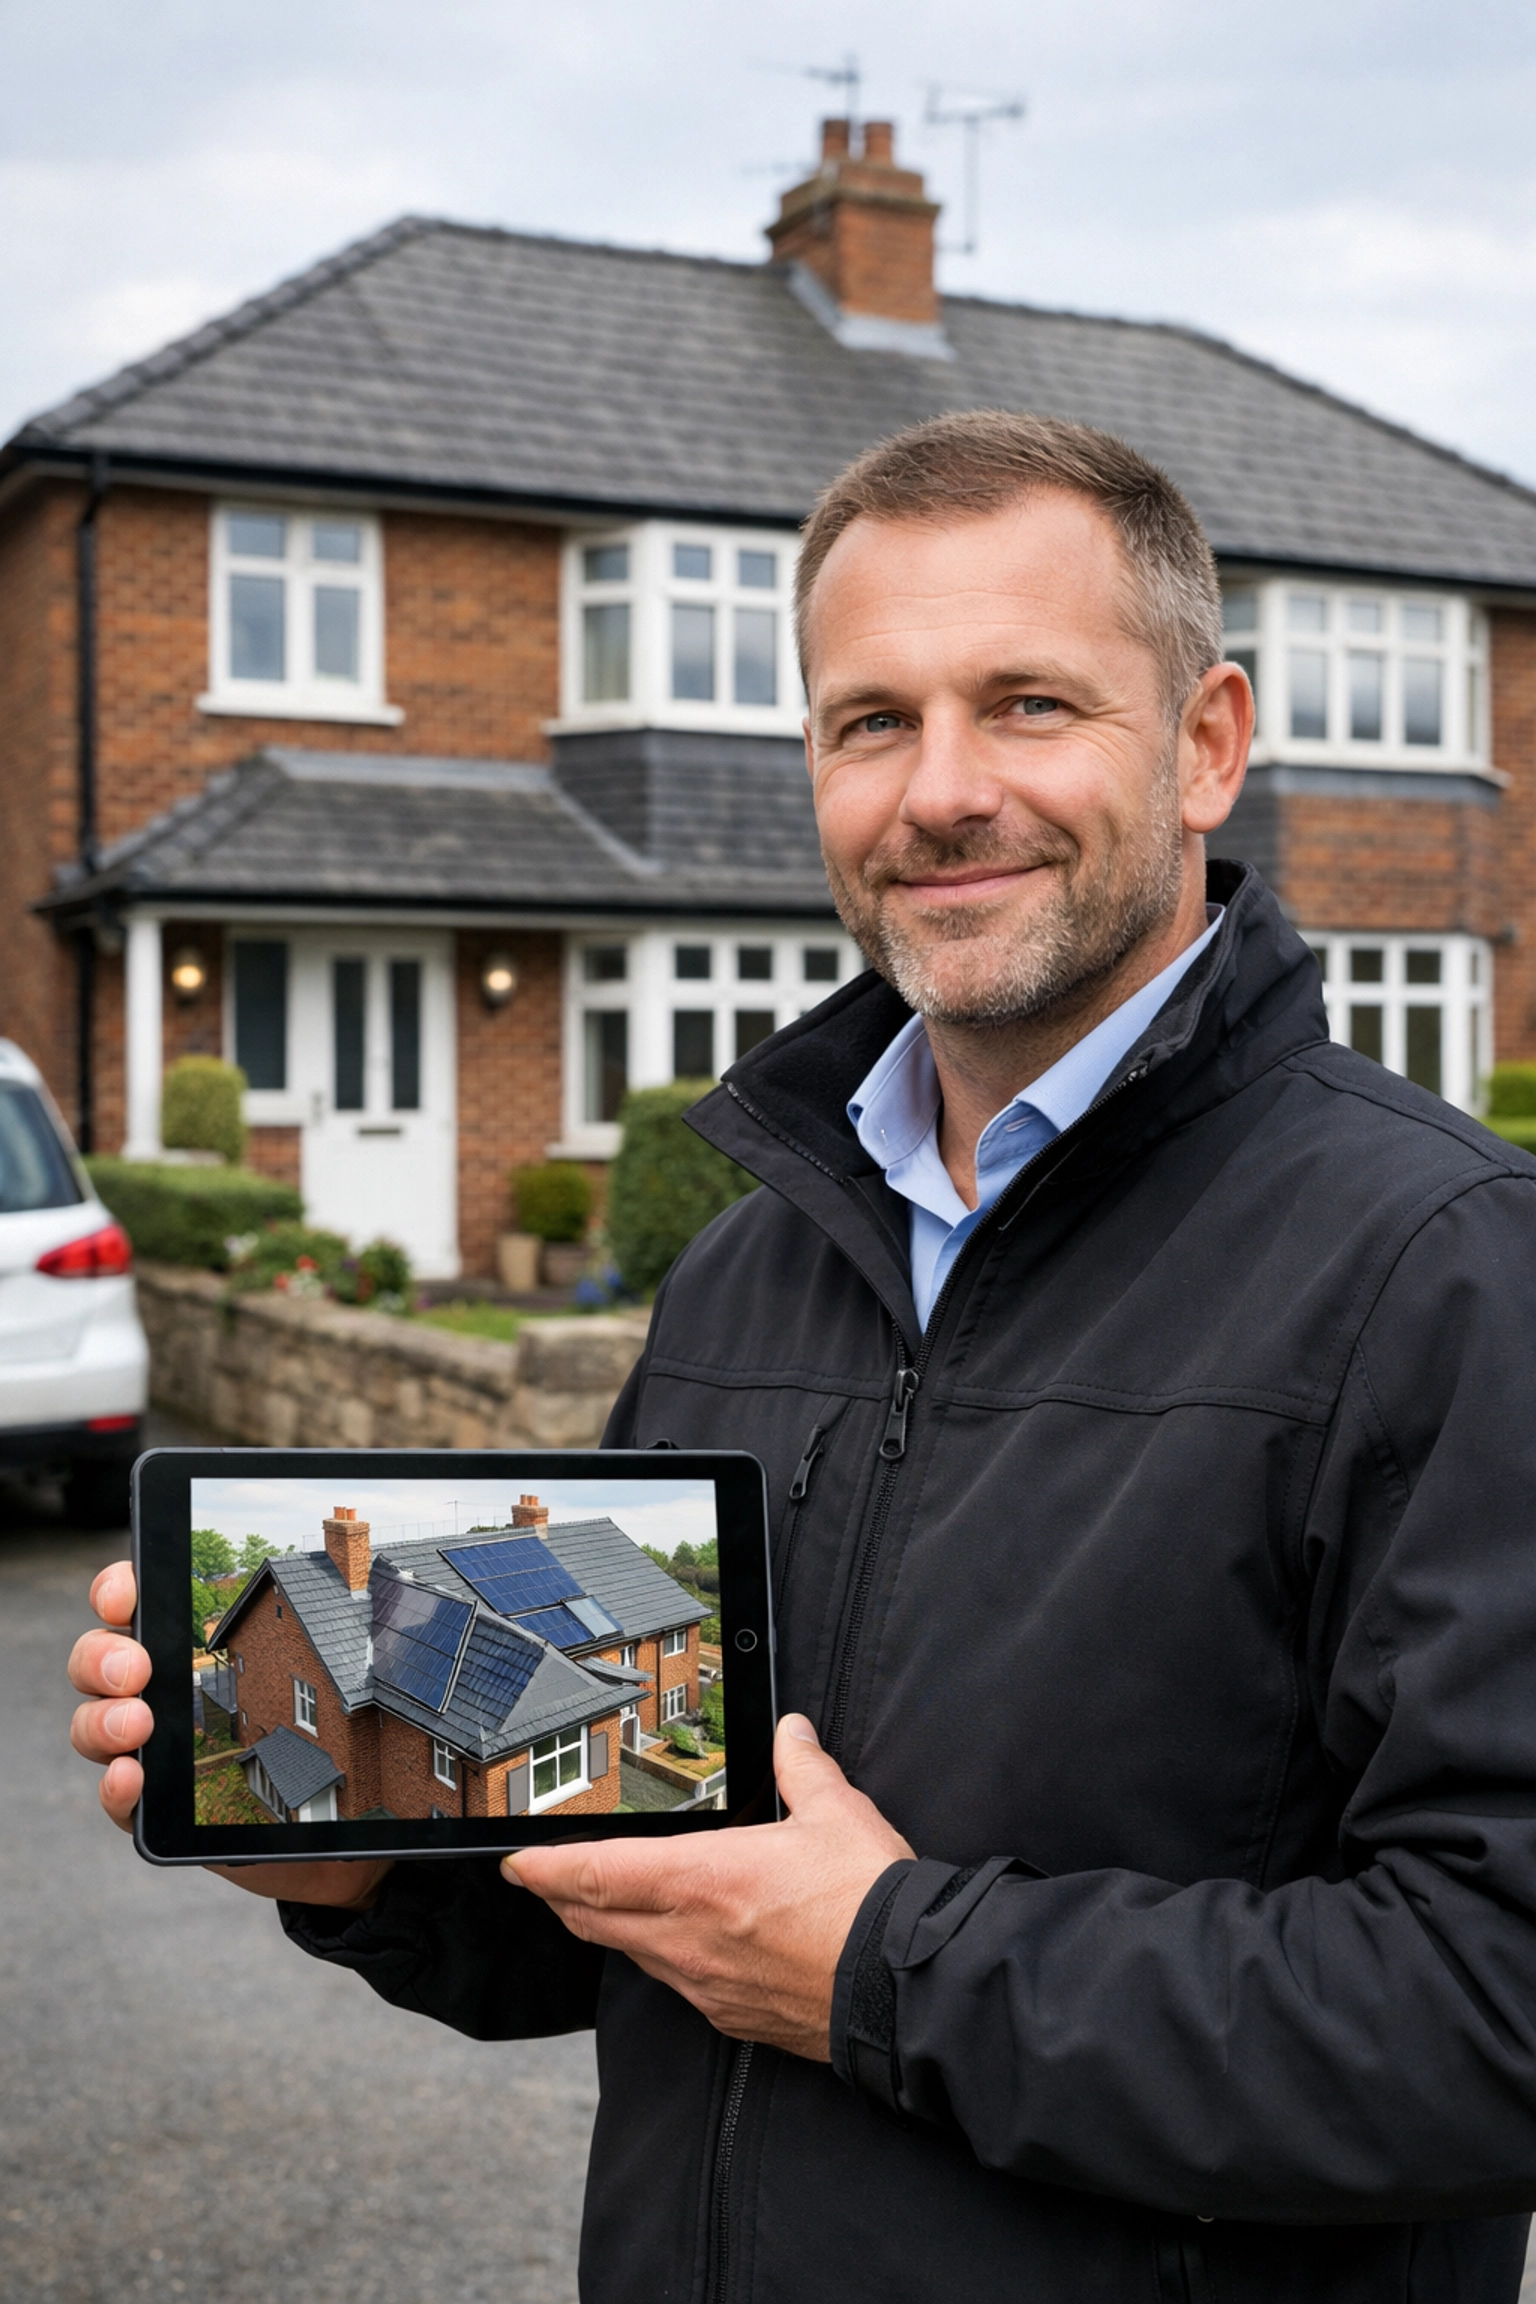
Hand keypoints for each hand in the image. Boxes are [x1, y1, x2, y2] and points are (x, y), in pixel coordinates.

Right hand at [68, 1560, 389, 1912]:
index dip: (118, 1590)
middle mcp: (157, 1693)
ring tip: (137, 1726)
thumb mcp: (330, 1686)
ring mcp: (150, 1751)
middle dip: (104, 1657)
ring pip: (93, 1724)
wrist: (324, 1836)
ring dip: (103, 1720)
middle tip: (137, 1671)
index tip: (128, 1597)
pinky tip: (131, 1777)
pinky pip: (116, 1796)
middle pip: (97, 1660)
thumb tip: (378, 1597)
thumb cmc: (321, 1747)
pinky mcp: (153, 1809)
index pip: (135, 1605)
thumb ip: (334, 1644)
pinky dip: (114, 1786)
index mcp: (189, 1649)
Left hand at [504, 1713, 913, 2059]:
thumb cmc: (868, 1901)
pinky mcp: (732, 2017)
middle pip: (595, 1921)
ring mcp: (706, 1985)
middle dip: (562, 1899)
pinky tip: (675, 1948)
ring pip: (631, 1955)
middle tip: (543, 1882)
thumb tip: (791, 1731)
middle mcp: (688, 1938)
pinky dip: (659, 1960)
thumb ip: (802, 1766)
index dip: (544, 1870)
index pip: (593, 1875)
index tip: (515, 1863)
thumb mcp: (836, 1812)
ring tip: (599, 1908)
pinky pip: (676, 1985)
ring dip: (608, 1928)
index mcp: (700, 1880)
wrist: (905, 1988)